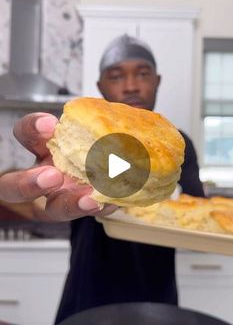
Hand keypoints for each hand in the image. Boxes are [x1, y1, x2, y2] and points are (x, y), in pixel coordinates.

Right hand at [0, 113, 116, 220]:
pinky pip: (85, 213)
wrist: (116, 167)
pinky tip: (111, 203)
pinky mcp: (82, 209)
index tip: (50, 124)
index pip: (26, 134)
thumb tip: (125, 111)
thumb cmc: (99, 141)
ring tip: (89, 199)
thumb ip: (101, 121)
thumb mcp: (96, 127)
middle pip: (15, 185)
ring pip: (52, 207)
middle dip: (28, 183)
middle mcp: (44, 174)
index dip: (32, 129)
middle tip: (52, 176)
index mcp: (44, 147)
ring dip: (69, 203)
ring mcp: (61, 196)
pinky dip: (99, 207)